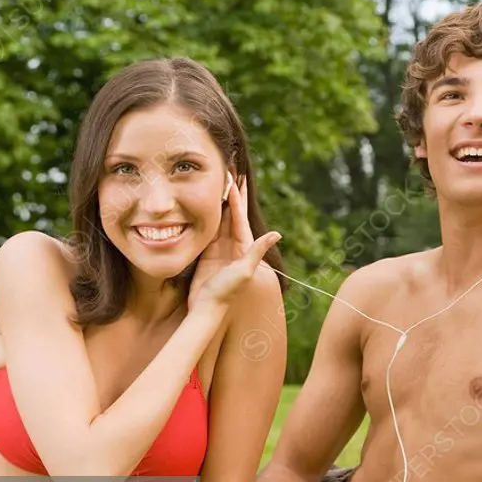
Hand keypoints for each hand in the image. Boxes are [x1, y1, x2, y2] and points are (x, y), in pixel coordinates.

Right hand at [189, 174, 280, 311]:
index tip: (235, 178)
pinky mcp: (206, 253)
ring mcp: (218, 249)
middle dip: (231, 194)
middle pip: (231, 214)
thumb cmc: (227, 293)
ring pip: (219, 219)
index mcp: (243, 246)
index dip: (237, 198)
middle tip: (230, 172)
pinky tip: (203, 204)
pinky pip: (207, 230)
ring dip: (218, 202)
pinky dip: (206, 216)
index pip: (240, 216)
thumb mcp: (245, 271)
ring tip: (217, 183)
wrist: (207, 309)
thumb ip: (258, 251)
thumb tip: (277, 233)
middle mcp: (232, 245)